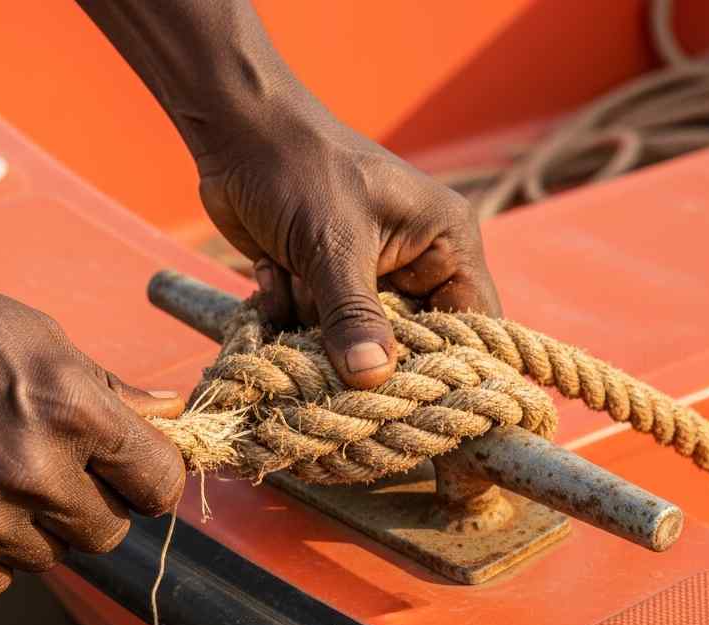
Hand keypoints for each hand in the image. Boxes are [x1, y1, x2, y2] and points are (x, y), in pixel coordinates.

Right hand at [0, 259, 184, 595]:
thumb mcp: (43, 337)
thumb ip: (111, 389)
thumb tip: (169, 413)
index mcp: (76, 413)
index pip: (160, 483)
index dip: (153, 480)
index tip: (136, 476)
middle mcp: (36, 473)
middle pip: (110, 533)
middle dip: (95, 507)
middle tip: (59, 473)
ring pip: (52, 558)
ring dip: (39, 530)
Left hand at [196, 102, 500, 388]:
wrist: (235, 135)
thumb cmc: (298, 169)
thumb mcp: (333, 244)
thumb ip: (353, 314)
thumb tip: (373, 379)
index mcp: (445, 242)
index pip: (473, 323)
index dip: (453, 368)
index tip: (422, 406)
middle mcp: (415, 264)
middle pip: (407, 344)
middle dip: (357, 345)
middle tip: (324, 336)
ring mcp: (368, 278)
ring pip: (351, 344)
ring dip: (309, 324)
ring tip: (291, 273)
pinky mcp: (324, 287)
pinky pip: (313, 332)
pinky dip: (285, 311)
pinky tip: (270, 269)